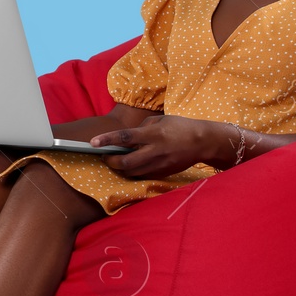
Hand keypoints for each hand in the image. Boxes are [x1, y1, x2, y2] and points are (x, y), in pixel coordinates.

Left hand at [88, 116, 221, 177]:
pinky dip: (133, 171)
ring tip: (115, 160)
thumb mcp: (160, 120)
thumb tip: (127, 138)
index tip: (92, 142)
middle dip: (110, 162)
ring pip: (131, 172)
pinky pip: (142, 175)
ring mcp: (159, 165)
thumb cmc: (180, 127)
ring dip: (120, 168)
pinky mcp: (162, 173)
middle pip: (125, 163)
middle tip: (104, 156)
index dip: (107, 140)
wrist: (202, 142)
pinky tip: (131, 164)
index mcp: (153, 134)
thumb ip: (142, 128)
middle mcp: (155, 151)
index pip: (125, 137)